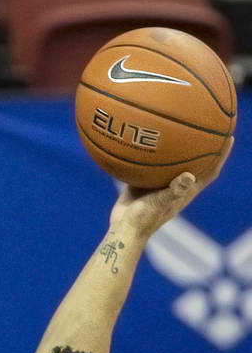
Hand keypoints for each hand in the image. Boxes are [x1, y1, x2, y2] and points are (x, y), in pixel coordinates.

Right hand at [110, 137, 233, 238]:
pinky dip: (147, 153)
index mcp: (187, 190)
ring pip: (171, 162)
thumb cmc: (145, 219)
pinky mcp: (143, 182)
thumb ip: (174, 190)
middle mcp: (176, 184)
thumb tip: (189, 175)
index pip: (210, 170)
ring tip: (176, 127)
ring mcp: (159, 183)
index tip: (229, 137)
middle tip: (208, 126)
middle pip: (195, 162)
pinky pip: (147, 163)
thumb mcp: (161, 203)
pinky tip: (142, 138)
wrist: (123, 227)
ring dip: (175, 147)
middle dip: (203, 145)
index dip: (221, 155)